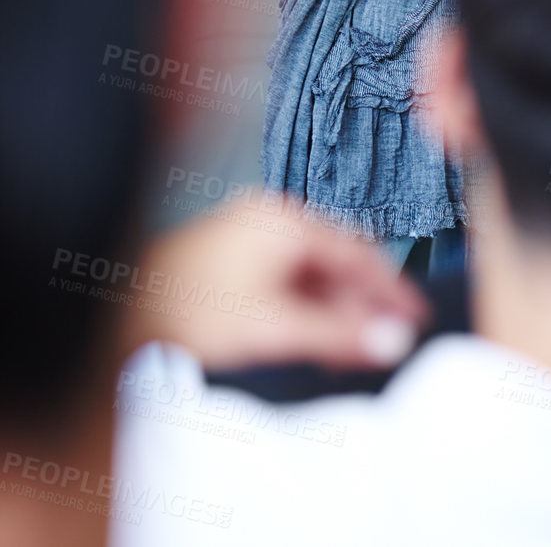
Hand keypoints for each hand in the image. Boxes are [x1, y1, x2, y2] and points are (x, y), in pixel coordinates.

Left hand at [120, 193, 431, 369]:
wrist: (116, 318)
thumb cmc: (190, 310)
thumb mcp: (274, 326)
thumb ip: (339, 333)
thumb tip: (393, 338)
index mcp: (282, 219)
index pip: (357, 251)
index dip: (390, 287)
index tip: (416, 316)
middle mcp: (267, 219)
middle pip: (333, 261)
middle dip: (361, 303)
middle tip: (387, 340)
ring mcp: (245, 238)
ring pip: (308, 275)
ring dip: (332, 311)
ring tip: (351, 348)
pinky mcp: (227, 262)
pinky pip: (283, 282)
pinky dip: (304, 309)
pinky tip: (311, 339)